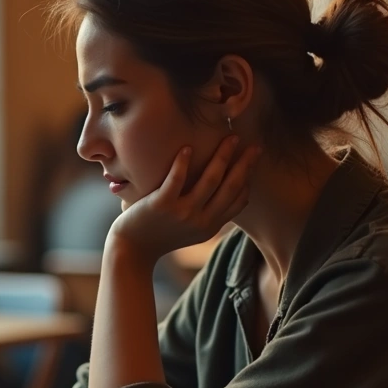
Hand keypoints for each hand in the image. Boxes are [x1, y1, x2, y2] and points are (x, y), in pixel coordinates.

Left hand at [108, 136, 258, 264]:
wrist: (132, 249)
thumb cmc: (159, 235)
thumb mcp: (191, 232)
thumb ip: (206, 215)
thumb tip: (223, 196)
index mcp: (209, 226)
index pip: (238, 201)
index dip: (248, 180)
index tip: (252, 160)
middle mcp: (200, 220)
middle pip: (231, 187)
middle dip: (245, 164)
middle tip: (255, 145)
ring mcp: (182, 213)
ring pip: (210, 180)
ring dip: (222, 156)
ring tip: (230, 138)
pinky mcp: (162, 205)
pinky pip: (176, 179)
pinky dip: (183, 163)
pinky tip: (187, 148)